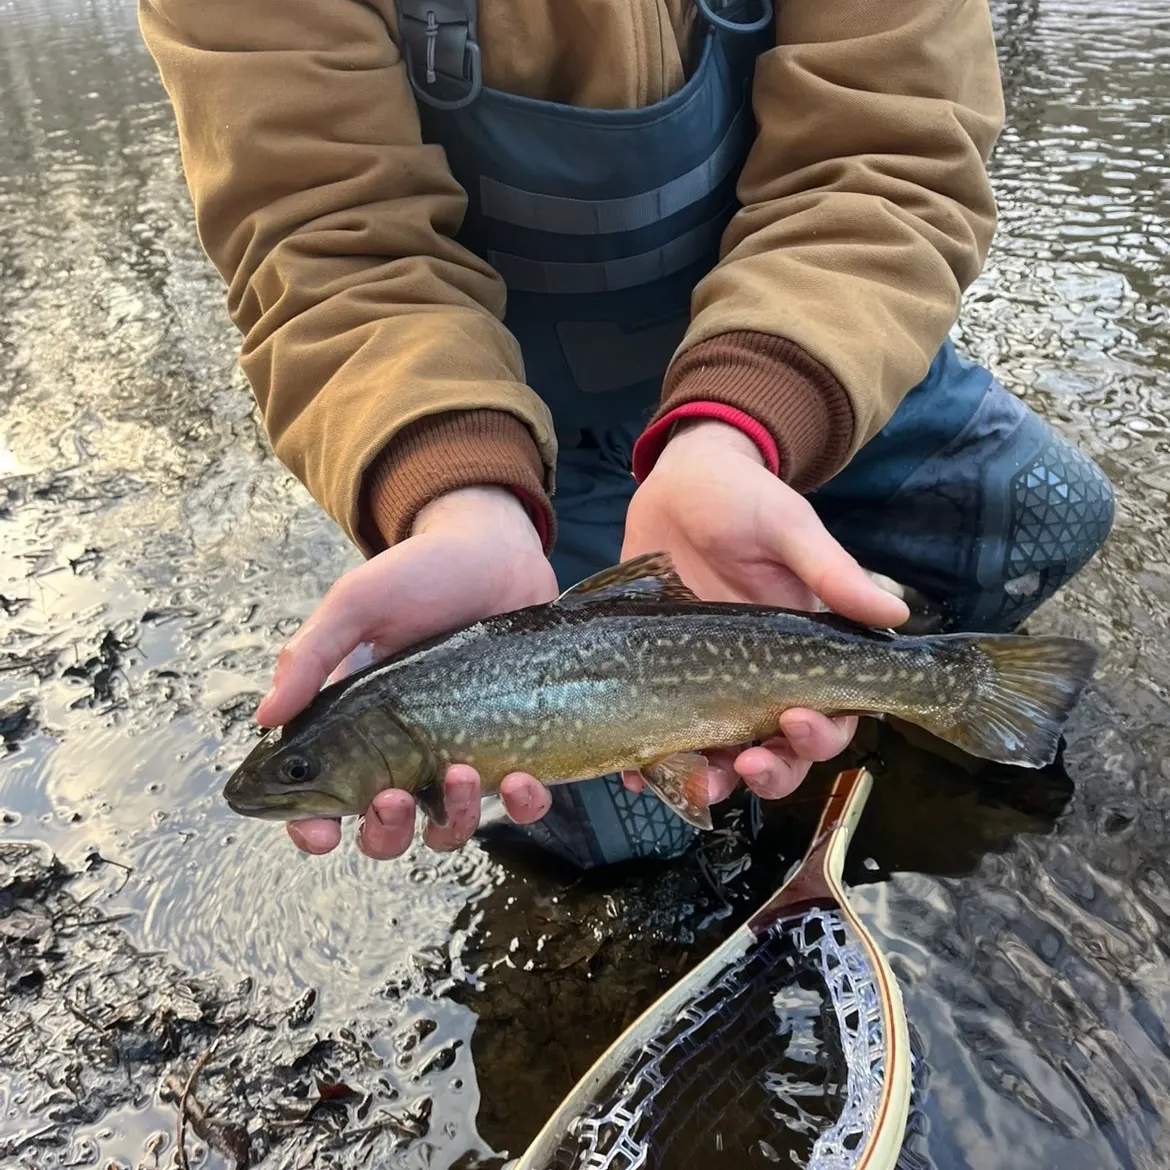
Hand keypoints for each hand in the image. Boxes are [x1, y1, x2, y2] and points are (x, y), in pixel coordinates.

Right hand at [259, 486, 558, 859]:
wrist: (497, 551)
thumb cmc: (420, 574)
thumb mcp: (357, 605)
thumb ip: (311, 656)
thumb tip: (265, 717)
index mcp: (353, 729)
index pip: (322, 801)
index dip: (314, 829)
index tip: (323, 831)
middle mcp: (404, 753)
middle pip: (384, 832)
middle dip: (385, 832)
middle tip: (394, 798)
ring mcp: (460, 753)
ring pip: (447, 827)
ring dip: (453, 818)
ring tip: (461, 770)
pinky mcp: (514, 747)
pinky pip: (520, 803)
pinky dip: (522, 805)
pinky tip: (522, 778)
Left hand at [620, 419, 909, 806]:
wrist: (676, 484)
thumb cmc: (743, 500)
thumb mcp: (789, 529)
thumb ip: (831, 571)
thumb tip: (896, 613)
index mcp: (801, 651)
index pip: (829, 714)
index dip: (821, 734)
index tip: (797, 720)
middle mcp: (757, 678)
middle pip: (779, 751)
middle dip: (771, 771)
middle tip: (748, 763)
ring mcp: (705, 684)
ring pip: (721, 758)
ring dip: (714, 780)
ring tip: (696, 780)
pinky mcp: (657, 680)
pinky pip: (660, 737)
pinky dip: (655, 765)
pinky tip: (640, 775)